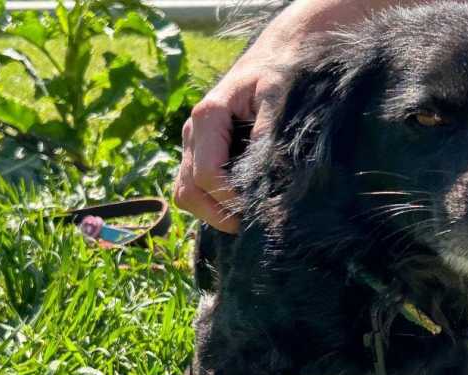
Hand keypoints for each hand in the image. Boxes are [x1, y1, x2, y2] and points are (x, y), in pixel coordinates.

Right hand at [175, 0, 431, 232]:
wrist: (276, 56)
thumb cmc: (279, 72)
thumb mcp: (278, 95)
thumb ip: (268, 131)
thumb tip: (266, 174)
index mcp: (207, 117)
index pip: (205, 176)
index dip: (229, 200)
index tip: (258, 209)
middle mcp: (192, 132)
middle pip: (188, 192)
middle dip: (217, 214)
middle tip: (252, 226)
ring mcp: (193, 144)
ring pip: (188, 194)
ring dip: (214, 212)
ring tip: (247, 220)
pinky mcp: (202, 152)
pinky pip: (197, 187)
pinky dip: (215, 203)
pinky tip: (243, 206)